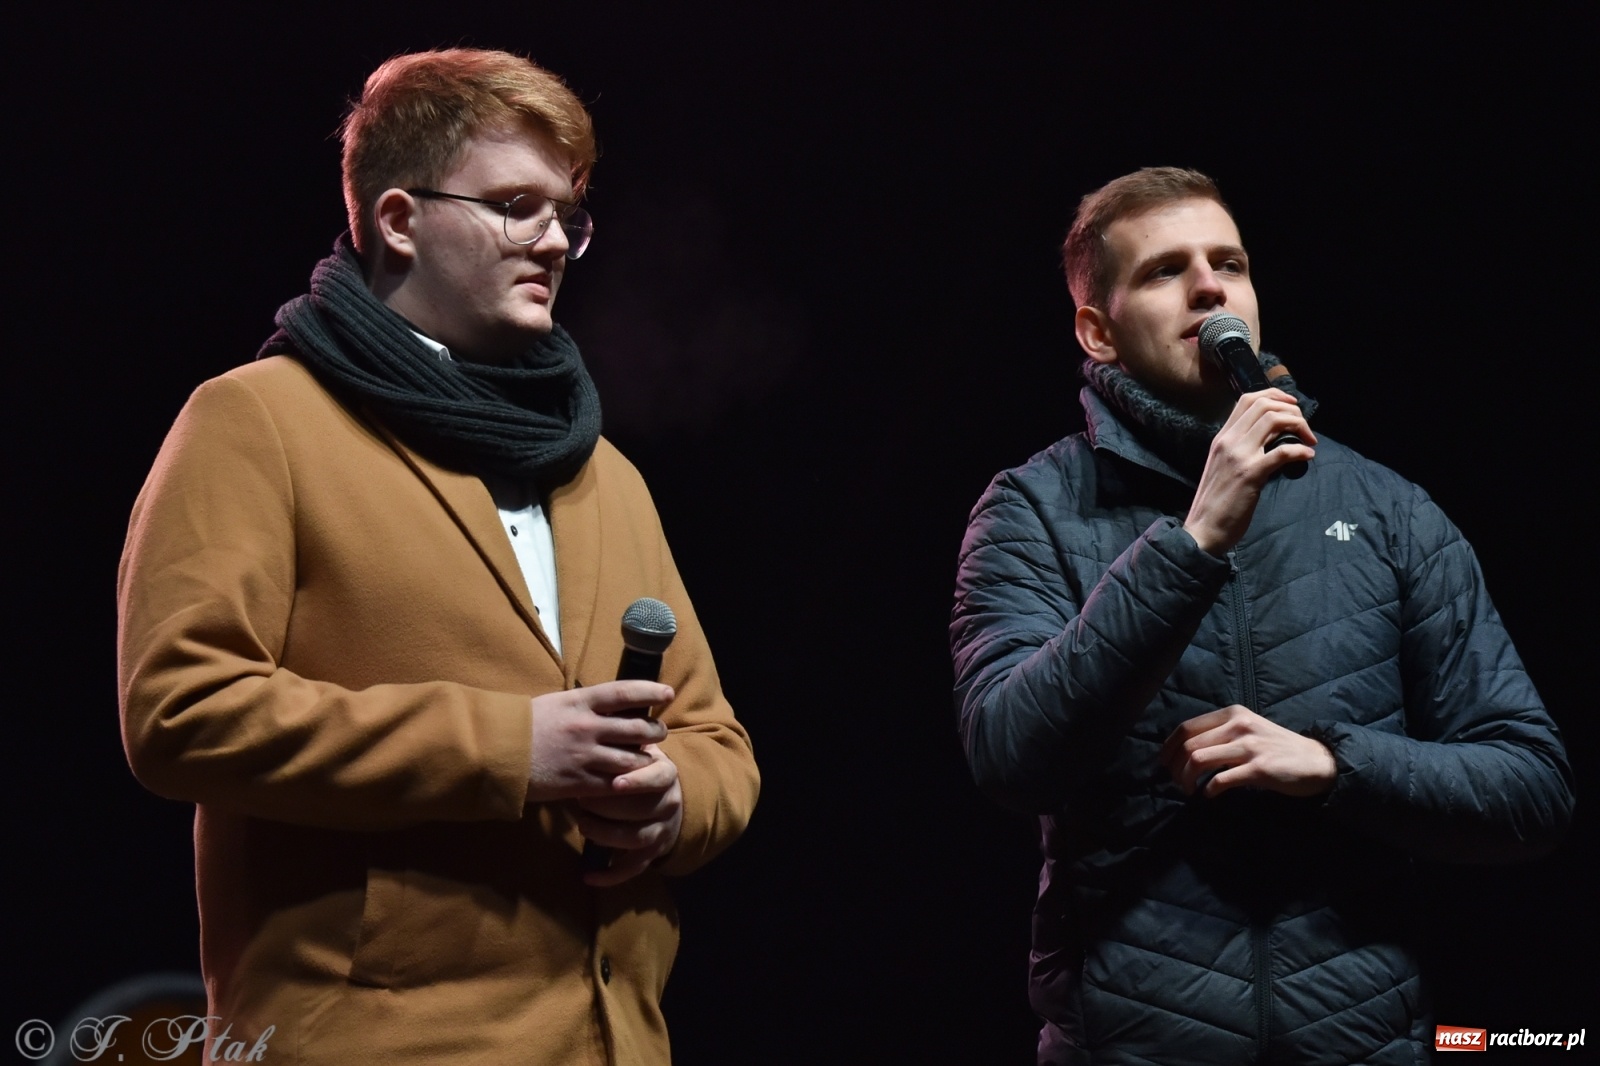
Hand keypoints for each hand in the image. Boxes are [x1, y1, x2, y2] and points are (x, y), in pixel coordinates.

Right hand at [526, 681, 672, 802]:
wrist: (495, 750)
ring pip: (632, 759)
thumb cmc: (524, 723)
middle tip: (659, 731)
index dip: (650, 691)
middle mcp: (586, 726)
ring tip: (650, 759)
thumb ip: (584, 704)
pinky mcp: (578, 782)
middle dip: (656, 731)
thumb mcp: (556, 703)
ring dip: (646, 759)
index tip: (667, 693)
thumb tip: (612, 704)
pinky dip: (627, 783)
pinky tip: (631, 782)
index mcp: (580, 701)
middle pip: (637, 728)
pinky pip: (613, 784)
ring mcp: (583, 755)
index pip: (624, 692)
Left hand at [570, 744, 682, 886]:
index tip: (614, 782)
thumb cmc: (640, 767)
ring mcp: (660, 830)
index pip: (658, 777)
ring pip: (636, 838)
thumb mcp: (641, 749)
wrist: (667, 798)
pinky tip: (587, 877)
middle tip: (581, 799)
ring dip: (607, 834)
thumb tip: (603, 713)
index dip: (638, 781)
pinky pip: (633, 868)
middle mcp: (668, 803)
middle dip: (609, 806)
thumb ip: (626, 739)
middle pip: (642, 809)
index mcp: (665, 774)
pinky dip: (610, 875)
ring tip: (583, 824)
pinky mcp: (650, 853)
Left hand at [1160, 705, 1335, 798]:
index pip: (1187, 727)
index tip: (1164, 763)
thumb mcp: (1249, 728)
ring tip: (1189, 790)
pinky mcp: (1258, 769)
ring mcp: (1249, 747)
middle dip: (1175, 767)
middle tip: (1176, 782)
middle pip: (1189, 745)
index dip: (1169, 747)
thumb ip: (1221, 733)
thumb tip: (1185, 750)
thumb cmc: (1278, 747)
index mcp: (1232, 714)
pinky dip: (1208, 790)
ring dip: (1187, 779)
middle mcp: (1238, 725)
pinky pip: (1221, 780)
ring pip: (1198, 760)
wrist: (1317, 761)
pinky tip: (1209, 795)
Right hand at [1184, 389, 1315, 554]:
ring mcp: (1239, 456)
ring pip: (1274, 420)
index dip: (1275, 397)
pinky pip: (1282, 452)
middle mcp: (1228, 440)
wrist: (1203, 529)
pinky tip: (1307, 457)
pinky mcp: (1250, 474)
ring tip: (1309, 441)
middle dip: (1292, 411)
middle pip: (1264, 405)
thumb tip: (1270, 439)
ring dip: (1299, 426)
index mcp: (1222, 437)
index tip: (1292, 408)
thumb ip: (1241, 449)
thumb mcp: (1224, 465)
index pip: (1248, 399)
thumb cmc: (1216, 501)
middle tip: (1305, 429)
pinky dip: (1300, 450)